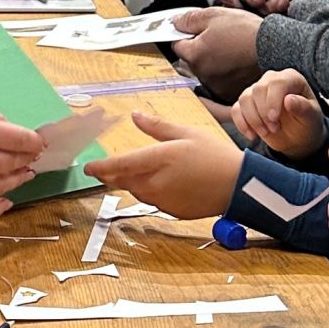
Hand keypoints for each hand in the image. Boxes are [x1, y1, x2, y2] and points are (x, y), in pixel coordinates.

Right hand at [0, 106, 44, 220]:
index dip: (34, 142)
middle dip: (27, 158)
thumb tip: (8, 126)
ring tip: (24, 173)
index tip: (39, 143)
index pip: (20, 140)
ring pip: (4, 186)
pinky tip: (7, 200)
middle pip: (15, 162)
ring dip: (18, 179)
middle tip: (33, 157)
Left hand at [83, 112, 242, 218]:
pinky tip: (161, 183)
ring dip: (131, 183)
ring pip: (136, 191)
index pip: (120, 165)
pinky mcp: (172, 212)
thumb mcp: (186, 133)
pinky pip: (152, 201)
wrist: (240, 186)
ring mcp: (164, 200)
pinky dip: (150, 192)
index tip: (88, 167)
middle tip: (102, 169)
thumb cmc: (215, 155)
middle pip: (123, 181)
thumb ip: (157, 127)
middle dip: (111, 175)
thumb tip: (135, 115)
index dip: (100, 167)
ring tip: (133, 172)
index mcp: (158, 160)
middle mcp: (156, 183)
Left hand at [170, 7, 262, 102]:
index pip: (176, 44)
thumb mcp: (214, 15)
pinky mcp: (228, 91)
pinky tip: (235, 62)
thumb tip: (174, 22)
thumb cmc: (247, 32)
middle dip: (198, 48)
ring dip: (211, 61)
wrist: (275, 48)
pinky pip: (219, 80)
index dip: (186, 35)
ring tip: (230, 50)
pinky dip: (224, 72)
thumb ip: (189, 19)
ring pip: (204, 70)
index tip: (197, 31)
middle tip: (217, 38)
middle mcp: (201, 73)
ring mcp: (215, 84)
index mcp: (194, 54)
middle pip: (190, 58)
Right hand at [231, 68, 325, 157]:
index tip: (274, 118)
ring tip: (266, 133)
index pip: (276, 82)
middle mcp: (271, 80)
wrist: (296, 137)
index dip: (273, 100)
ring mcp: (256, 91)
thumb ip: (303, 108)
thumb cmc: (307, 124)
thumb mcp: (311, 118)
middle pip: (258, 90)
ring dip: (253, 120)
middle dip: (263, 113)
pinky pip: (236, 110)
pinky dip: (242, 124)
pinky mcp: (245, 103)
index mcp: (291, 79)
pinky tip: (252, 135)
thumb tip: (289, 99)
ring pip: (244, 99)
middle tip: (274, 129)